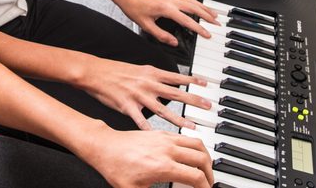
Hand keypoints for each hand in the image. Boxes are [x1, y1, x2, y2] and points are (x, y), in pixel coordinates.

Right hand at [80, 57, 211, 129]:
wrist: (95, 72)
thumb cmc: (115, 71)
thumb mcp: (139, 68)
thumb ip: (154, 75)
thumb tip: (167, 81)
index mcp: (151, 73)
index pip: (177, 77)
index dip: (192, 80)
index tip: (206, 85)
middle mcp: (148, 84)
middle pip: (176, 94)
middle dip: (194, 100)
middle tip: (208, 106)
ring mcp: (139, 96)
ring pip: (163, 110)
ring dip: (179, 119)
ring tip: (192, 127)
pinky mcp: (128, 106)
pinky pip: (142, 121)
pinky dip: (150, 131)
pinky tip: (159, 139)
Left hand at [81, 127, 213, 187]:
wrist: (105, 146)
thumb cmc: (116, 168)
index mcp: (163, 166)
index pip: (195, 177)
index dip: (205, 187)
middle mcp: (167, 150)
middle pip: (202, 158)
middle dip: (210, 172)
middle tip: (208, 182)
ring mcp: (165, 139)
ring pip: (197, 143)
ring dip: (205, 157)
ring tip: (205, 169)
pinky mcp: (161, 132)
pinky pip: (185, 137)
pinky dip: (194, 146)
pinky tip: (190, 155)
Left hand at [111, 0, 219, 44]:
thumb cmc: (133, 7)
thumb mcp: (146, 26)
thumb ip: (161, 35)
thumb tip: (173, 42)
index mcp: (166, 9)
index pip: (187, 20)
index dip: (199, 29)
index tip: (207, 34)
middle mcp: (171, 0)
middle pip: (194, 8)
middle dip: (207, 17)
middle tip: (216, 24)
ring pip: (192, 0)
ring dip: (204, 6)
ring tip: (214, 13)